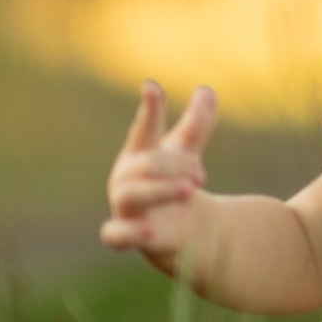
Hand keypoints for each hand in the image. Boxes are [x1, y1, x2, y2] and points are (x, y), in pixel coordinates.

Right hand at [101, 81, 217, 266]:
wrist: (181, 229)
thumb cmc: (175, 182)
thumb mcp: (187, 153)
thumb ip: (196, 124)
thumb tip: (206, 91)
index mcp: (141, 153)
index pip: (146, 128)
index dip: (150, 109)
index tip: (151, 87)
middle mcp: (127, 177)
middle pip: (148, 163)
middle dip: (177, 165)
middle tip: (200, 176)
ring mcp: (124, 206)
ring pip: (132, 194)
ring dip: (162, 190)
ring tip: (190, 190)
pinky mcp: (126, 234)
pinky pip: (115, 235)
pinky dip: (129, 233)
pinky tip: (149, 231)